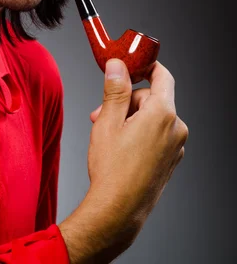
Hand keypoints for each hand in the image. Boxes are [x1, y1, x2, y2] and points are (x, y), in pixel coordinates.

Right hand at [84, 58, 187, 258]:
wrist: (118, 211)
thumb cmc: (112, 169)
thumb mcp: (107, 121)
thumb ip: (115, 88)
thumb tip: (117, 65)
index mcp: (162, 114)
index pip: (162, 76)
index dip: (145, 66)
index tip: (130, 66)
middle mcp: (175, 128)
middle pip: (152, 98)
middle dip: (126, 101)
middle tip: (101, 113)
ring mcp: (175, 146)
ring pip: (152, 117)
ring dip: (130, 118)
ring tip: (107, 133)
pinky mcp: (171, 159)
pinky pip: (157, 134)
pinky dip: (139, 133)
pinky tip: (121, 147)